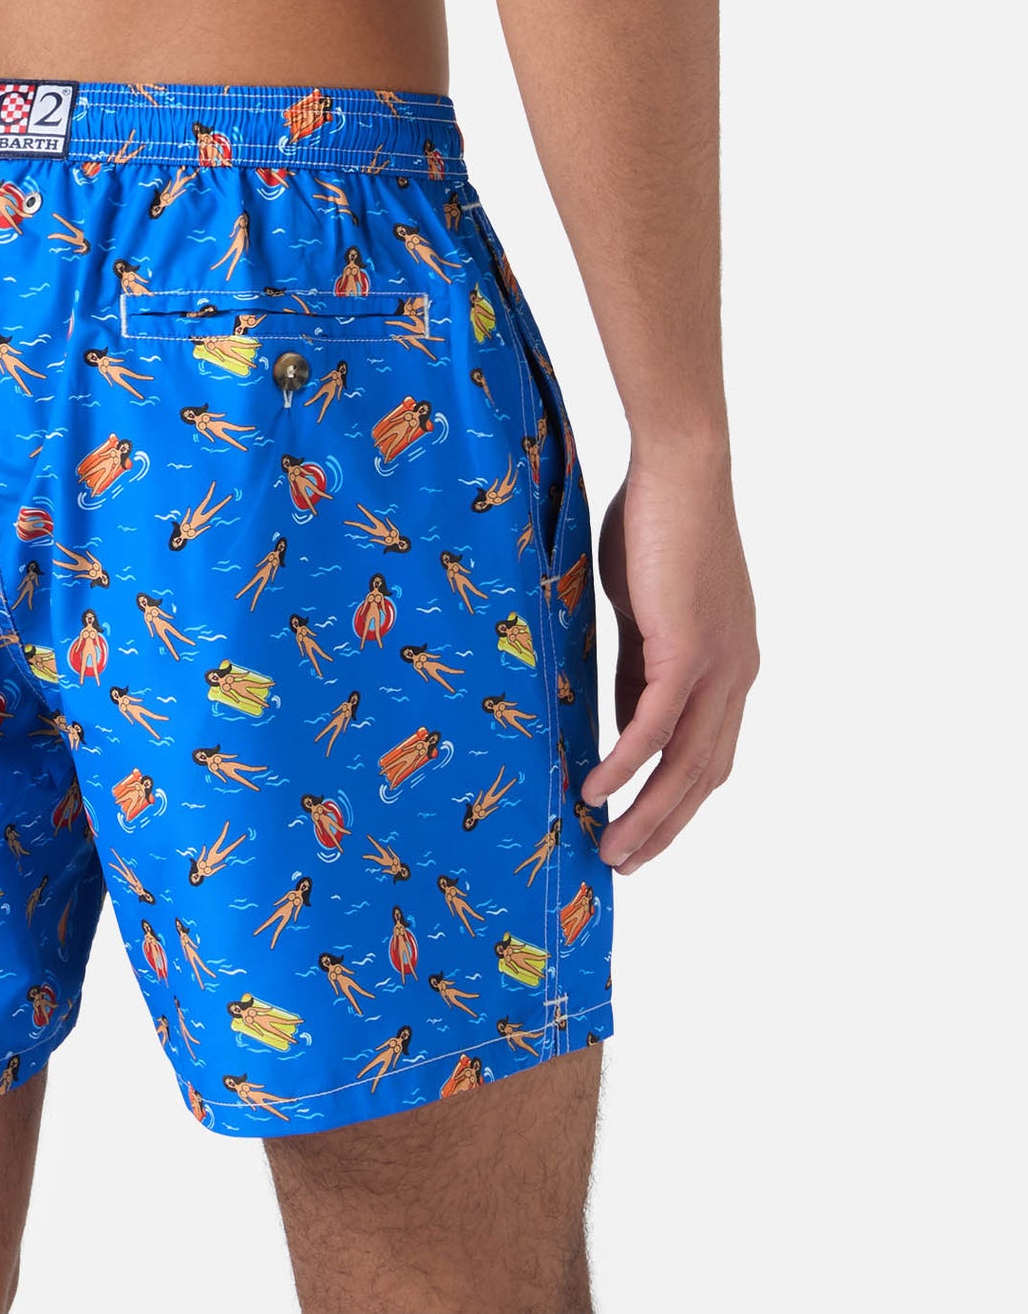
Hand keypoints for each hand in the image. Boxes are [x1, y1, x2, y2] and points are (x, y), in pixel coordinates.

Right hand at [583, 453, 756, 870]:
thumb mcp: (645, 609)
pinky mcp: (686, 651)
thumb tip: (623, 719)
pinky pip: (655, 726)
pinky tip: (596, 790)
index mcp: (729, 664)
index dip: (676, 798)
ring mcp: (717, 666)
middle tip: (623, 862)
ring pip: (685, 765)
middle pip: (704, 776)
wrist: (680, 470)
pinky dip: (627, 765)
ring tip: (608, 849)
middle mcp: (735, 675)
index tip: (639, 829)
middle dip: (664, 826)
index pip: (707, 752)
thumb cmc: (656, 522)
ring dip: (647, 814)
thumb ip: (641, 664)